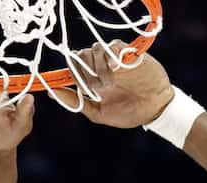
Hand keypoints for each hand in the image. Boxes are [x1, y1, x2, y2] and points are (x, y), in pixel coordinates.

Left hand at [50, 40, 173, 128]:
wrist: (155, 109)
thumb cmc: (128, 113)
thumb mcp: (99, 113)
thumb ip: (76, 102)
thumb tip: (51, 92)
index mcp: (90, 80)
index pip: (71, 67)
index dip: (72, 75)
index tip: (82, 88)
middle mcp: (99, 67)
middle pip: (80, 55)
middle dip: (85, 71)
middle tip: (98, 87)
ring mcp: (113, 59)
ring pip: (95, 49)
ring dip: (98, 65)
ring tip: (110, 82)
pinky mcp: (128, 52)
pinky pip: (113, 45)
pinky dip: (111, 56)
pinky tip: (115, 69)